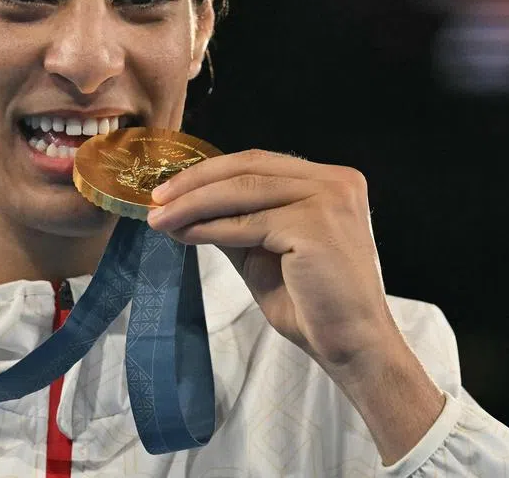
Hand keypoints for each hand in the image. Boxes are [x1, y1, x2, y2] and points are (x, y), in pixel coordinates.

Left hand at [147, 149, 398, 377]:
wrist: (352, 345)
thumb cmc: (312, 303)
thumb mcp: (266, 250)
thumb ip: (237, 221)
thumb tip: (183, 206)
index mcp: (331, 181)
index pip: (260, 162)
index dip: (211, 172)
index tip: (171, 187)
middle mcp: (336, 181)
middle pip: (249, 168)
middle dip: (195, 182)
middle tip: (156, 198)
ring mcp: (328, 200)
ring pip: (242, 191)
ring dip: (193, 204)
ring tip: (160, 218)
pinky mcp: (314, 226)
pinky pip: (248, 223)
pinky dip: (210, 227)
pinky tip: (185, 235)